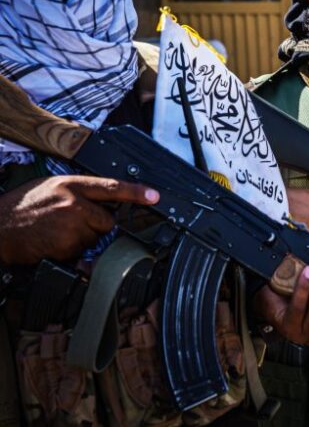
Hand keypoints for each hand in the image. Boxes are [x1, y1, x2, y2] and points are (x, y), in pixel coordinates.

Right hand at [0, 175, 158, 265]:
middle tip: (68, 222)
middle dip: (94, 225)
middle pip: (107, 221)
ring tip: (55, 232)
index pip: (111, 187)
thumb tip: (104, 204)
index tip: (155, 196)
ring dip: (80, 240)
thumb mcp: (51, 187)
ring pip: (94, 239)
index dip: (136, 192)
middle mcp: (73, 203)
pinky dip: (70, 253)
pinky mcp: (64, 247)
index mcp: (71, 185)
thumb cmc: (22, 207)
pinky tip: (51, 244)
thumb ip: (79, 192)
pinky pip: (80, 254)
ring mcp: (70, 226)